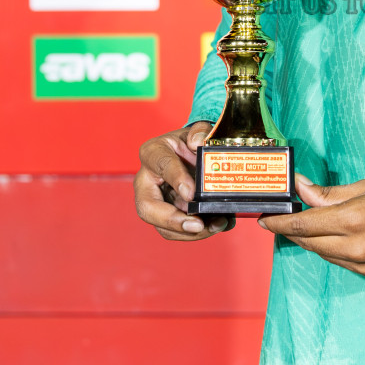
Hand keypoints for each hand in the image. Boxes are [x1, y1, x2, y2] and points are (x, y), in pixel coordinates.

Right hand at [134, 121, 233, 240]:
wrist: (193, 153)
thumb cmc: (191, 142)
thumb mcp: (198, 130)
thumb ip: (201, 131)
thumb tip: (198, 142)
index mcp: (153, 153)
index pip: (161, 165)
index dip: (176, 179)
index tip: (192, 193)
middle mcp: (146, 180)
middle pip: (147, 207)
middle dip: (172, 220)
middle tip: (197, 224)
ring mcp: (155, 201)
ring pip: (162, 225)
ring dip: (188, 232)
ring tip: (216, 226)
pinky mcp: (167, 215)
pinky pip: (176, 230)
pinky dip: (196, 233)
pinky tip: (217, 226)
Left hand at [258, 175, 364, 279]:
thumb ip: (330, 193)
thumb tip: (302, 188)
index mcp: (353, 220)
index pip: (304, 224)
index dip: (279, 223)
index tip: (263, 221)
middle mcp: (355, 247)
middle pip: (309, 242)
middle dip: (290, 232)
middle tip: (278, 221)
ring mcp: (363, 264)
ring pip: (322, 254)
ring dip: (309, 241)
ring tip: (301, 227)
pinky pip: (339, 263)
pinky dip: (329, 250)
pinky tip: (328, 239)